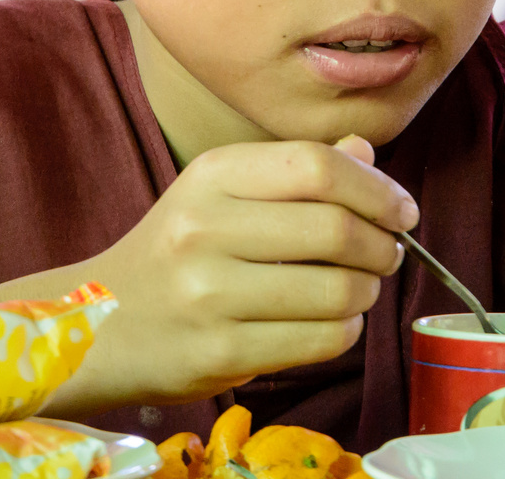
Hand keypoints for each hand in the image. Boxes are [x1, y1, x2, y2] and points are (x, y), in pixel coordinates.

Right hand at [47, 137, 417, 413]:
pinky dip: (346, 331)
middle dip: (382, 244)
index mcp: (213, 173)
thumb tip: (367, 152)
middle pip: (334, 227)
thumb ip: (296, 169)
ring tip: (361, 288)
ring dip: (368, 292)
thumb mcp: (223, 191)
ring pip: (335, 290)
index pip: (318, 165)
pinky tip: (337, 322)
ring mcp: (208, 293)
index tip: (403, 209)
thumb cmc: (177, 249)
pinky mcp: (219, 352)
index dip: (376, 188)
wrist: (101, 323)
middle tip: (388, 252)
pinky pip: (318, 340)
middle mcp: (205, 226)